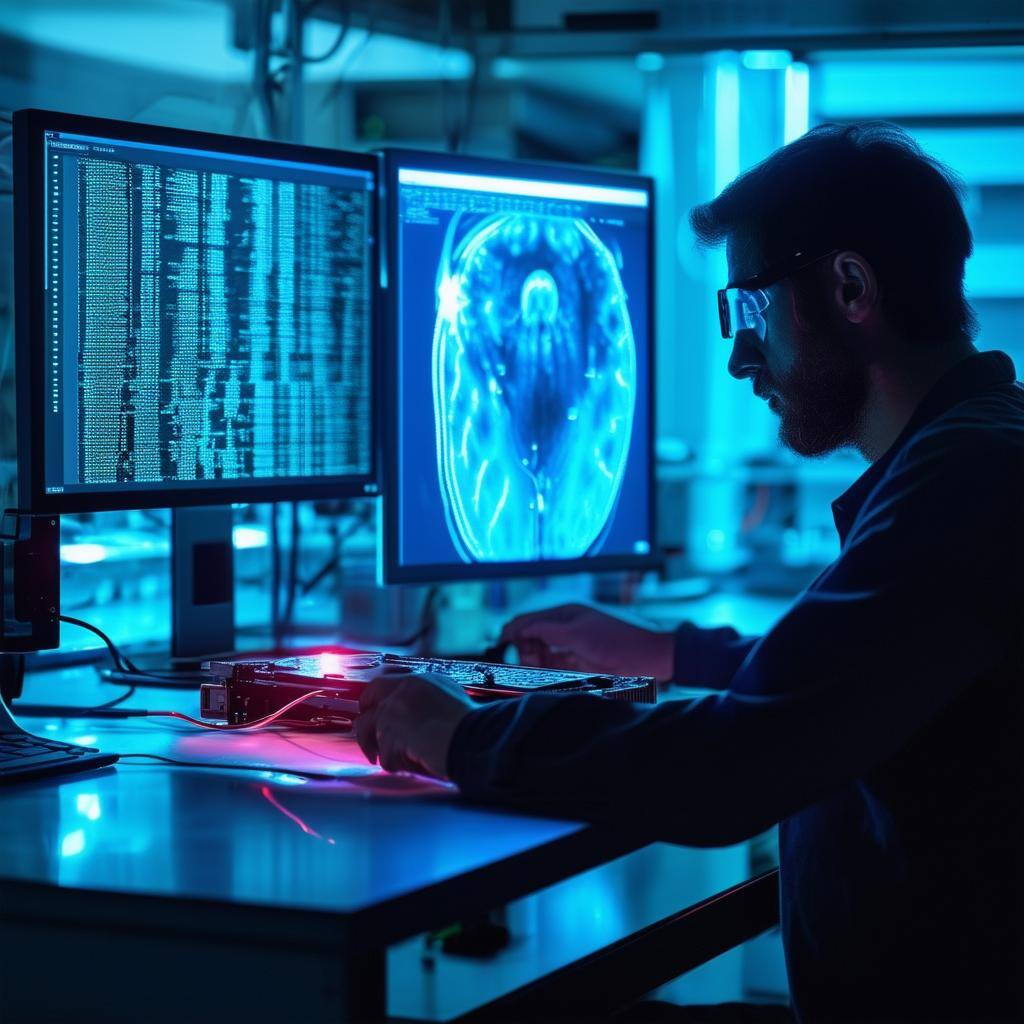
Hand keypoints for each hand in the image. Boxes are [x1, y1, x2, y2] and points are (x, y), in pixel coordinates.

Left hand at [354, 667, 475, 777]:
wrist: (474, 737)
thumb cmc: (472, 725)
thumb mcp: (453, 698)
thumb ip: (429, 702)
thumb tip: (420, 718)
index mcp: (419, 682)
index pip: (385, 682)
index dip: (376, 697)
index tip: (373, 707)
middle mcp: (402, 692)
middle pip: (368, 698)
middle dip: (365, 717)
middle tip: (367, 735)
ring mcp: (393, 713)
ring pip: (368, 729)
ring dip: (381, 748)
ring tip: (393, 761)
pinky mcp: (390, 736)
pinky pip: (385, 757)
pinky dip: (397, 764)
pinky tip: (412, 766)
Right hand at [499, 603, 674, 680]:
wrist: (650, 659)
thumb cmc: (617, 641)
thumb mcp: (577, 634)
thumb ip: (546, 630)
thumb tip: (519, 629)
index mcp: (565, 614)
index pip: (529, 620)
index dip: (512, 631)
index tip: (498, 644)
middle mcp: (567, 628)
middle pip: (533, 639)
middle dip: (521, 651)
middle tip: (514, 666)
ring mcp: (573, 647)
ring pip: (542, 655)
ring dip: (532, 664)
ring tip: (524, 676)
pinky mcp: (581, 665)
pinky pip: (556, 669)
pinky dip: (545, 674)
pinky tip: (539, 681)